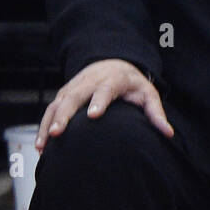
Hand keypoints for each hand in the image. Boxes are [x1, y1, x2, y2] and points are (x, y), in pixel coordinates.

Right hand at [36, 60, 173, 152]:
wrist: (113, 63)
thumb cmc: (132, 84)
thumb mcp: (148, 94)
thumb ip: (156, 113)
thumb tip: (168, 133)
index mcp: (113, 80)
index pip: (105, 89)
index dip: (98, 101)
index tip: (92, 116)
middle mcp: (89, 82)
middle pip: (74, 97)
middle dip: (64, 115)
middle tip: (58, 133)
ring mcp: (74, 87)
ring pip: (58, 103)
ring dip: (49, 123)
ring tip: (43, 146)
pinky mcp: (64, 94)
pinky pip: (51, 109)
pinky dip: (44, 126)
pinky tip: (40, 146)